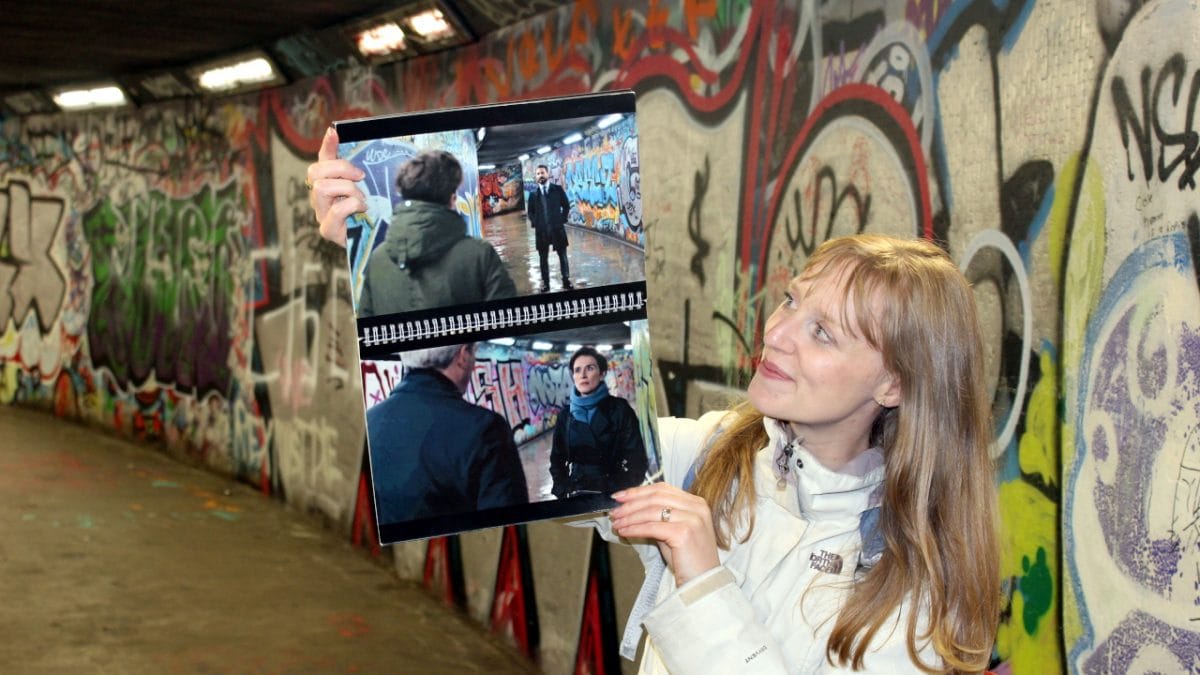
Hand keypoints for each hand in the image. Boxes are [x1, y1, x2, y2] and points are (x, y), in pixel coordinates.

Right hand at [306, 127, 365, 246]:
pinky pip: (337, 210)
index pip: (322, 159)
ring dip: (347, 189)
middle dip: (340, 168)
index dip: (327, 145)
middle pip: (315, 171)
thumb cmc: (370, 213)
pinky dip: (352, 205)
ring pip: (322, 188)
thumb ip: (359, 168)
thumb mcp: (367, 187)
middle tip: (360, 176)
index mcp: (328, 183)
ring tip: (362, 199)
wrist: (376, 241)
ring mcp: (321, 213)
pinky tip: (362, 209)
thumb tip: (351, 142)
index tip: (334, 132)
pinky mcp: (327, 229)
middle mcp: (319, 197)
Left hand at [610, 483, 720, 584]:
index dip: (638, 491)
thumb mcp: (674, 531)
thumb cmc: (688, 560)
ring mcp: (692, 519)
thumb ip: (660, 517)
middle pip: (656, 497)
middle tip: (614, 511)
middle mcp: (696, 507)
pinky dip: (635, 528)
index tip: (620, 496)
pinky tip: (625, 532)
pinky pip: (652, 527)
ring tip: (617, 523)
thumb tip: (632, 510)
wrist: (703, 582)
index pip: (662, 489)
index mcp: (696, 503)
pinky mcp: (684, 533)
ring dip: (630, 516)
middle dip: (631, 503)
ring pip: (652, 511)